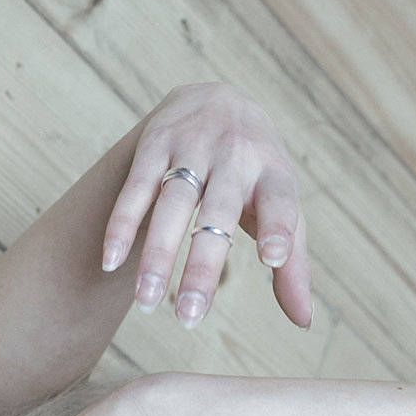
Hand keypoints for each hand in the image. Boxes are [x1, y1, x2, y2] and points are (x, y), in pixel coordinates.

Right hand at [103, 83, 312, 329]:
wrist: (217, 95)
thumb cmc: (256, 172)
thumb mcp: (282, 206)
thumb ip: (294, 264)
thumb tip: (304, 321)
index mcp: (273, 173)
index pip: (280, 201)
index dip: (278, 228)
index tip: (272, 259)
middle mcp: (235, 156)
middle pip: (218, 213)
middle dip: (202, 265)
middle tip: (190, 317)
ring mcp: (192, 147)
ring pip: (172, 203)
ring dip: (157, 254)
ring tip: (146, 302)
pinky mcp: (155, 144)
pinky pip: (135, 188)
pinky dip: (121, 224)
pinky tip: (111, 262)